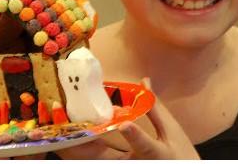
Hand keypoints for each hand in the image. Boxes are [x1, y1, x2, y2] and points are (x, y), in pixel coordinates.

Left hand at [58, 77, 199, 159]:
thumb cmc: (180, 156)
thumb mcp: (172, 132)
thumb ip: (155, 108)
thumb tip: (145, 81)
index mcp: (156, 155)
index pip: (145, 146)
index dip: (135, 136)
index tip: (125, 124)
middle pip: (106, 158)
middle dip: (82, 147)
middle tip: (62, 131)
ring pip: (97, 161)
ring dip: (77, 150)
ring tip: (58, 134)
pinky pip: (98, 159)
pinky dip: (83, 152)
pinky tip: (70, 140)